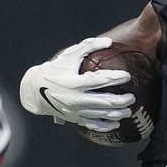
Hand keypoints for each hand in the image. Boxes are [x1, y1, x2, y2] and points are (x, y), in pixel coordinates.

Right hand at [19, 36, 135, 130]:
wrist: (35, 90)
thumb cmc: (54, 70)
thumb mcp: (69, 55)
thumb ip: (88, 46)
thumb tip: (109, 41)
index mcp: (74, 82)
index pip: (100, 80)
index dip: (115, 78)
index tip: (127, 76)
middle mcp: (76, 99)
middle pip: (104, 102)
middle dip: (121, 100)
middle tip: (131, 97)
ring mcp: (76, 111)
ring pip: (101, 115)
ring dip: (117, 113)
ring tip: (128, 110)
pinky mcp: (75, 119)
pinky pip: (93, 125)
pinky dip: (106, 126)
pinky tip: (116, 123)